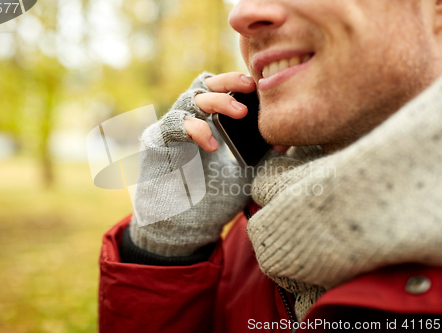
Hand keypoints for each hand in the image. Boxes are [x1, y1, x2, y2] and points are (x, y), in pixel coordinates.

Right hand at [128, 72, 260, 256]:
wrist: (185, 228)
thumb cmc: (215, 200)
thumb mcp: (245, 172)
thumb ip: (260, 154)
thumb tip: (284, 139)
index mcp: (209, 123)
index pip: (220, 90)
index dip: (237, 83)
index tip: (260, 86)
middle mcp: (190, 121)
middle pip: (204, 85)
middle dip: (228, 82)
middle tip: (249, 86)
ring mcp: (172, 130)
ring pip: (190, 98)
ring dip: (216, 101)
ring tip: (240, 113)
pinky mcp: (157, 142)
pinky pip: (173, 123)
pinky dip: (194, 129)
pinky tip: (212, 145)